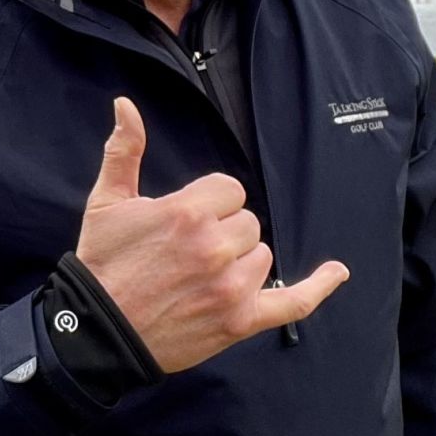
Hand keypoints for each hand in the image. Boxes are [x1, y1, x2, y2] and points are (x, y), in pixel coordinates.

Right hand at [76, 97, 349, 372]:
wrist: (98, 330)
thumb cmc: (102, 263)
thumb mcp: (106, 201)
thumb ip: (124, 151)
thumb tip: (125, 105)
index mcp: (188, 212)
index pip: (230, 190)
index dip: (209, 204)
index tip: (184, 222)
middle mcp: (215, 246)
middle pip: (247, 223)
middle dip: (223, 232)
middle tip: (185, 253)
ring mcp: (231, 286)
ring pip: (261, 256)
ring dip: (240, 261)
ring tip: (200, 276)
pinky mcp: (240, 320)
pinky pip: (292, 301)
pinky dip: (317, 288)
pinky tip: (337, 272)